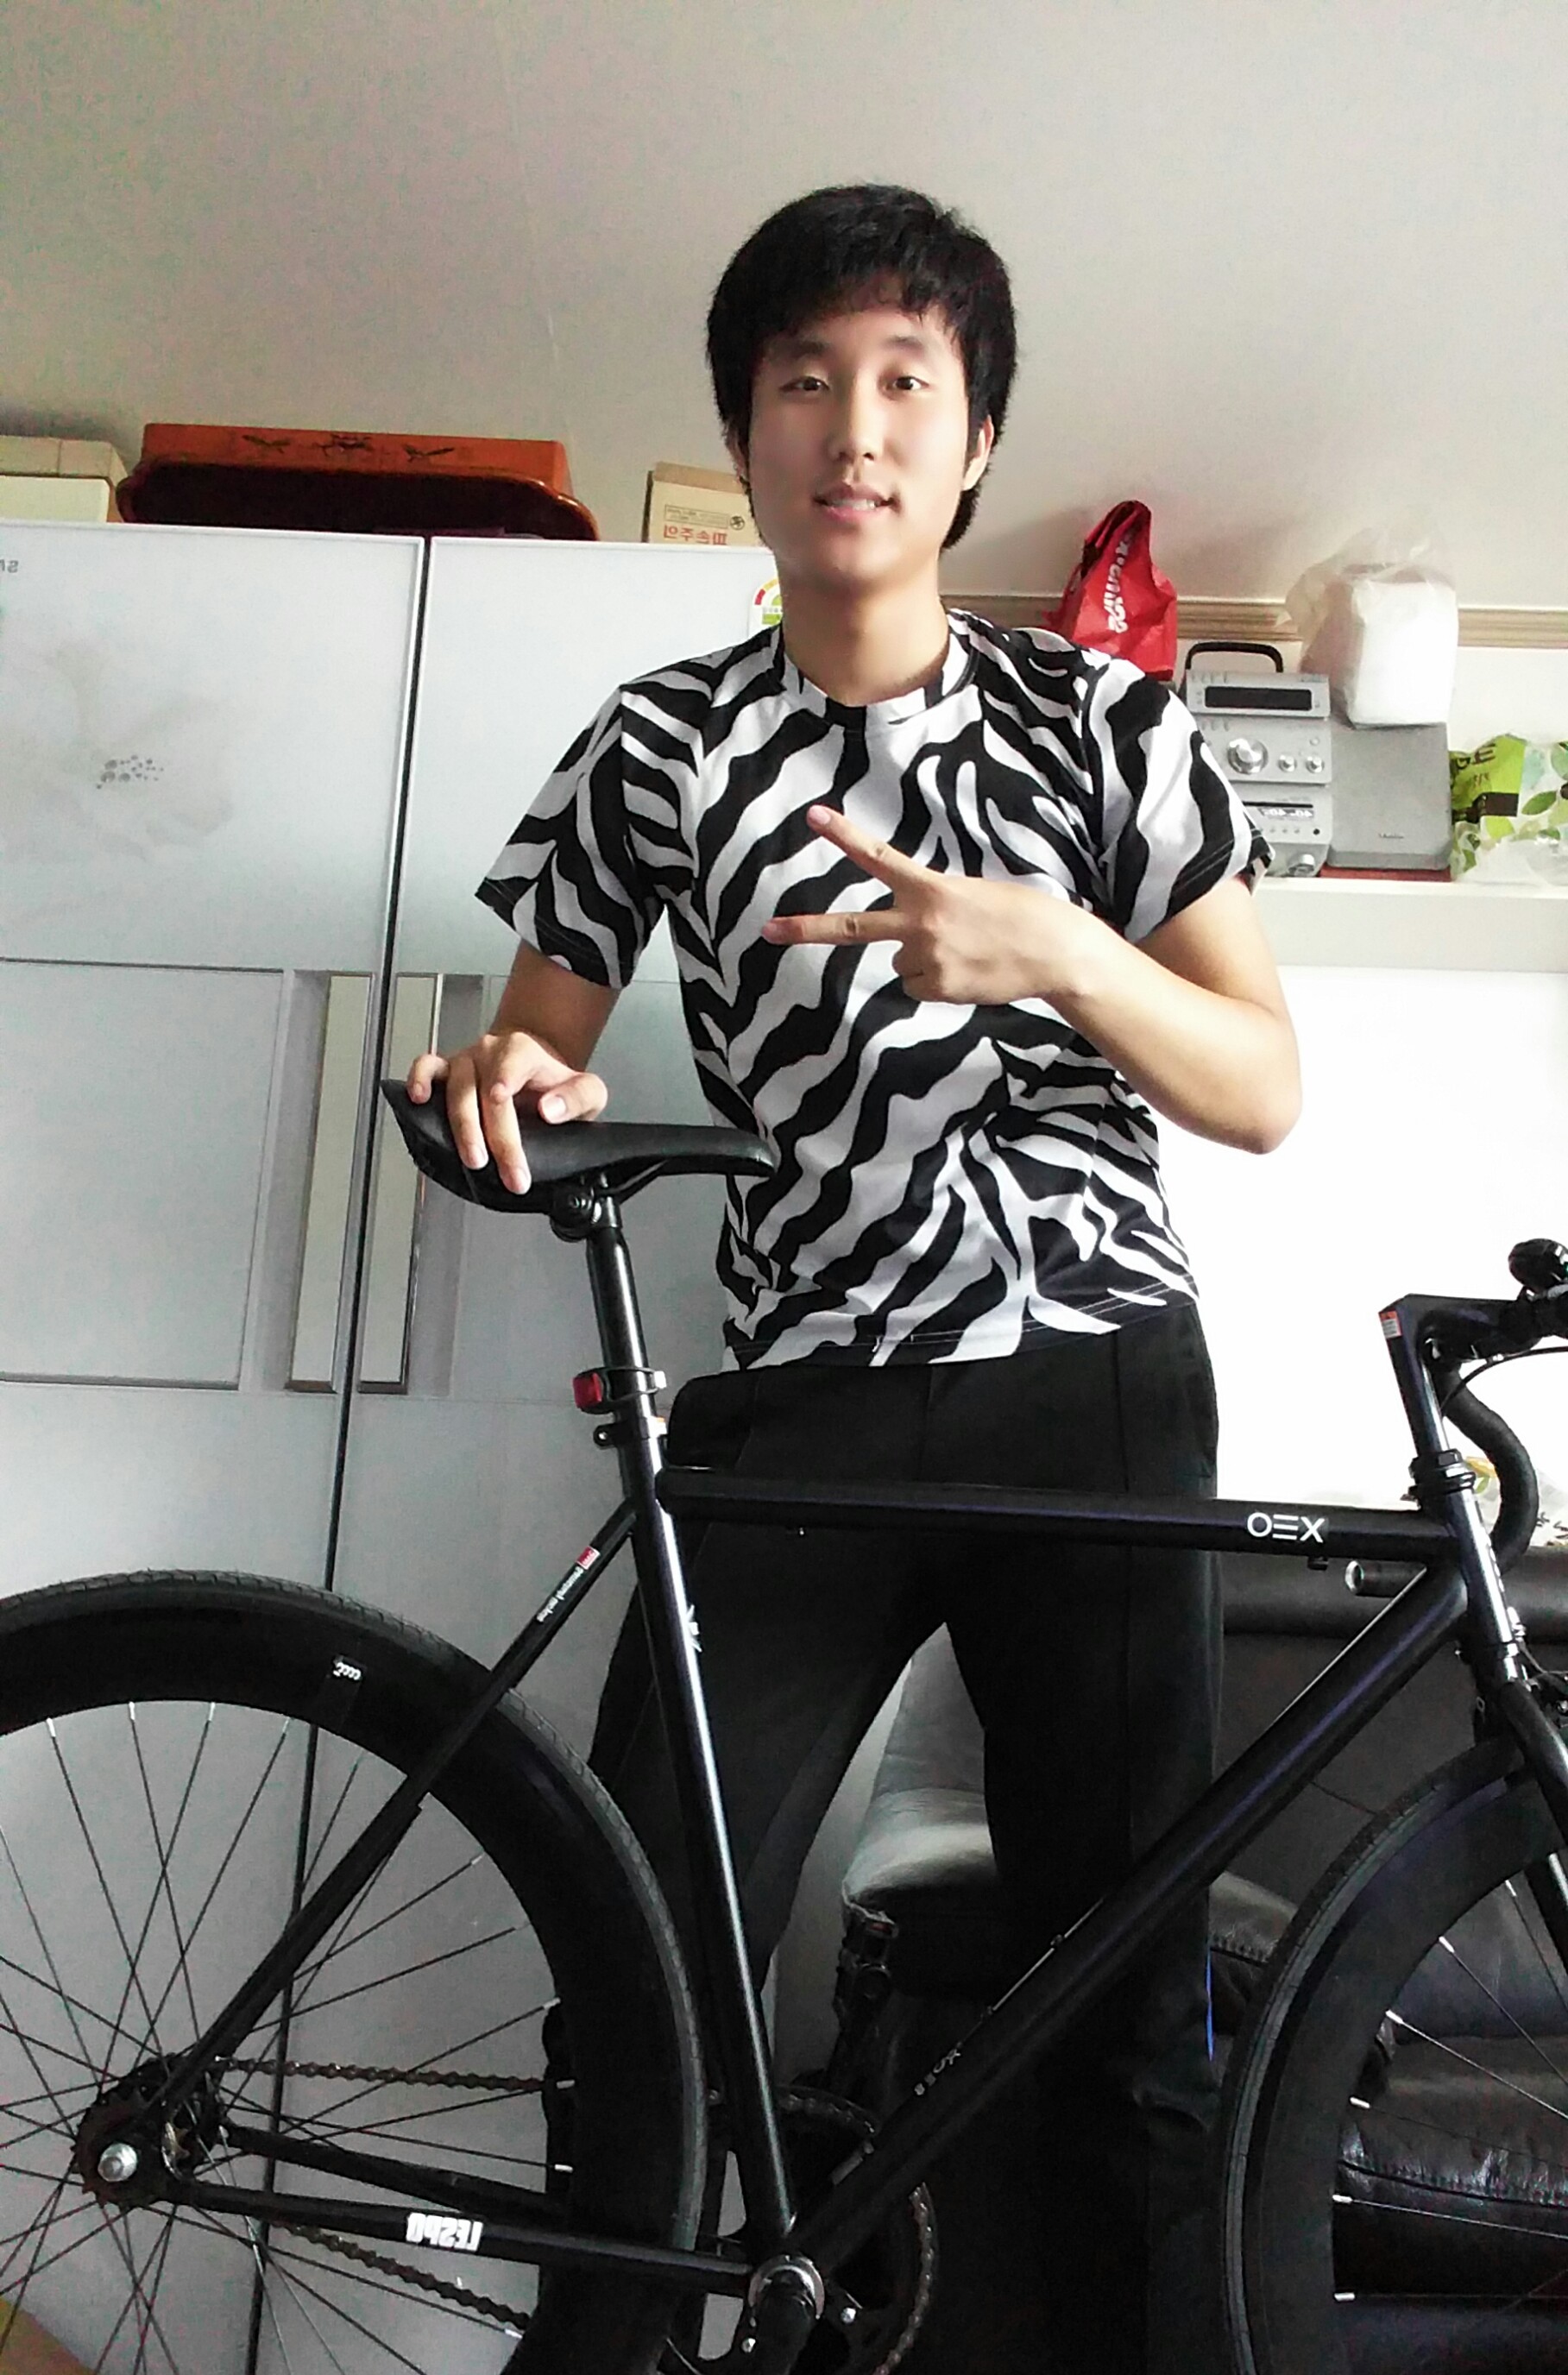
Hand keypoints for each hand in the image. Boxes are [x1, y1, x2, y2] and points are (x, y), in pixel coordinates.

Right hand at [407, 1033, 607, 1194]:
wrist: (534, 1072)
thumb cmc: (556, 1086)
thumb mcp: (587, 1091)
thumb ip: (577, 1098)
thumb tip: (549, 1110)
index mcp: (522, 1051)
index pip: (513, 1066)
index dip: (504, 1084)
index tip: (500, 1100)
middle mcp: (490, 1052)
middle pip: (484, 1091)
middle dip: (496, 1136)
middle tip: (509, 1172)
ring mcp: (464, 1061)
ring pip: (455, 1088)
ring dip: (462, 1126)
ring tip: (474, 1159)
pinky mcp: (445, 1070)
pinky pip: (425, 1067)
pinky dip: (418, 1080)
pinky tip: (418, 1100)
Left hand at [761, 805, 1102, 1004]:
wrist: (1056, 952)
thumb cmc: (1021, 915)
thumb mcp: (973, 893)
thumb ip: (933, 905)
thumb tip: (908, 942)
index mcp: (932, 888)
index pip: (879, 857)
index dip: (844, 836)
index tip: (813, 816)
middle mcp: (922, 923)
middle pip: (852, 928)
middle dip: (807, 929)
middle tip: (768, 930)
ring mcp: (928, 958)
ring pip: (901, 964)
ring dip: (925, 960)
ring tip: (967, 952)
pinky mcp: (940, 989)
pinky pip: (920, 987)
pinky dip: (940, 983)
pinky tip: (970, 972)